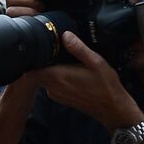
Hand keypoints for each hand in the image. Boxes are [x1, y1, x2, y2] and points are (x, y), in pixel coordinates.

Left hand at [29, 31, 143, 128]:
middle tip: (55, 52)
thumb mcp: (95, 62)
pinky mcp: (60, 98)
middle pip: (36, 72)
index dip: (34, 57)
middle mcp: (52, 87)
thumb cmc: (105, 86)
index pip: (32, 67)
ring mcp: (55, 94)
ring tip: (65, 62)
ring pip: (43, 78)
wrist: (111, 107)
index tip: (42, 49)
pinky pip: (51, 85)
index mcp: (58, 76)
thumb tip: (65, 35)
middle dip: (43, 61)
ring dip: (50, 69)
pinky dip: (56, 78)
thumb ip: (78, 48)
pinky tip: (70, 73)